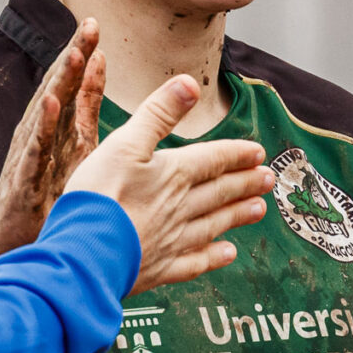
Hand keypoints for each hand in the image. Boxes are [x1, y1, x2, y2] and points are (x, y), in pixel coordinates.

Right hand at [0, 23, 108, 289]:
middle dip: (72, 58)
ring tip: (72, 56)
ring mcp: (30, 159)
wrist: (12, 246)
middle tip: (88, 28)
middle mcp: (39, 138)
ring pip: (46, 116)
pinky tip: (50, 108)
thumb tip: (99, 66)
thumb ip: (85, 108)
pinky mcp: (25, 182)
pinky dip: (42, 129)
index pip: (68, 87)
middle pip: (57, 91)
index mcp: (55, 130)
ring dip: (58, 84)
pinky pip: (35, 152)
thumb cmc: (45, 198)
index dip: (80, 57)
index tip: (95, 26)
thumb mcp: (74, 148)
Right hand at [65, 76, 272, 292]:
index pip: (213, 160)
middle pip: (219, 192)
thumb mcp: (125, 142)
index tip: (259, 153)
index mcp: (173, 174)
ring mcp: (172, 240)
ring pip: (213, 224)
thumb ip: (158, 113)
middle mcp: (180, 207)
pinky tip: (228, 254)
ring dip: (237, 214)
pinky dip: (213, 256)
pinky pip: (194, 262)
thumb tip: (188, 83)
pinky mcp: (159, 269)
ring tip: (259, 210)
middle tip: (268, 180)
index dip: (237, 154)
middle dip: (245, 183)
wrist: (84, 251)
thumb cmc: (99, 194)